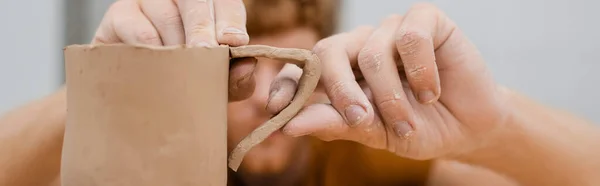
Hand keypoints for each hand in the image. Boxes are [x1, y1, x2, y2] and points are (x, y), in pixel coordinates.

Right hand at [93, 0, 254, 101]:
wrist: (137, 98)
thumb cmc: (186, 84)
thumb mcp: (217, 83)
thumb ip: (236, 78)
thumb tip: (247, 67)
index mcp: (210, 9)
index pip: (226, 4)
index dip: (231, 21)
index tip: (236, 42)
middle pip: (195, 2)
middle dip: (203, 29)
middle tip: (207, 53)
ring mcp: (149, 3)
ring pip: (166, 16)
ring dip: (177, 47)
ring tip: (182, 72)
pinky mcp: (120, 16)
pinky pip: (137, 30)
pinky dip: (150, 51)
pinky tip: (156, 70)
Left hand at [267, 3, 511, 158]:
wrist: (469, 127)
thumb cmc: (418, 128)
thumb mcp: (375, 134)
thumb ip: (335, 125)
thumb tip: (290, 125)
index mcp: (341, 73)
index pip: (303, 69)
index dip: (287, 85)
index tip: (275, 107)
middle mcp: (360, 47)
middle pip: (329, 51)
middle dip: (341, 91)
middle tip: (360, 120)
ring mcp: (390, 31)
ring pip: (372, 52)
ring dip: (391, 95)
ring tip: (408, 121)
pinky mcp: (425, 21)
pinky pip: (409, 37)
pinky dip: (421, 71)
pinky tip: (432, 90)